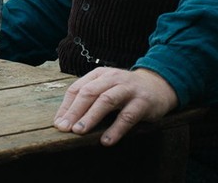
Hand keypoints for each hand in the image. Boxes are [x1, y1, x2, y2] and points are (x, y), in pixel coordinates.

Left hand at [53, 67, 177, 145]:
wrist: (158, 86)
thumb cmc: (124, 90)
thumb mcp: (105, 88)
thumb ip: (87, 99)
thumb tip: (63, 120)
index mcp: (99, 75)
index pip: (77, 89)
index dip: (66, 106)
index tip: (58, 123)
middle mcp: (112, 79)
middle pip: (89, 93)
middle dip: (75, 111)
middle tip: (65, 128)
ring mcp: (128, 89)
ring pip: (106, 101)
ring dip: (91, 117)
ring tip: (80, 131)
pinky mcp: (143, 102)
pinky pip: (127, 116)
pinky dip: (116, 129)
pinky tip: (106, 141)